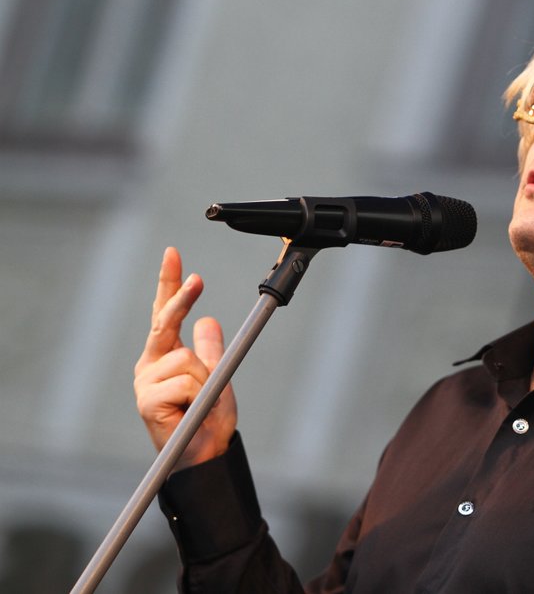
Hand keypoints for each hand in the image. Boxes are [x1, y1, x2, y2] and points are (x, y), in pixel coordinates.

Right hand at [134, 247, 236, 470]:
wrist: (204, 453)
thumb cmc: (207, 418)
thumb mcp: (216, 376)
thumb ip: (209, 350)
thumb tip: (209, 321)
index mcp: (163, 356)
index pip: (163, 312)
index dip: (169, 283)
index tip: (173, 253)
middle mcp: (149, 365)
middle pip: (164, 322)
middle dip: (180, 299)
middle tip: (197, 278)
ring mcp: (145, 382)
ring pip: (189, 360)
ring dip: (206, 381)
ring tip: (200, 403)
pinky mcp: (146, 400)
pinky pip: (187, 381)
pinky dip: (199, 396)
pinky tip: (189, 412)